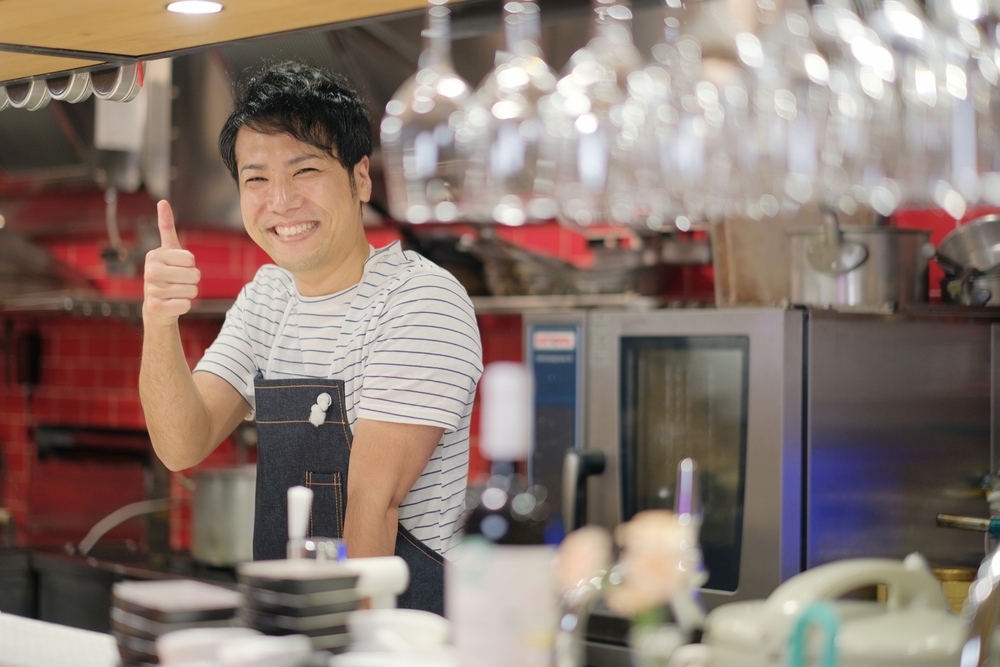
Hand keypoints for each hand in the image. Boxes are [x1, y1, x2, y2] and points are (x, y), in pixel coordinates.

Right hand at [143, 200, 200, 326]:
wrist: (158, 307)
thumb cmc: (167, 275)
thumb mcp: (169, 251)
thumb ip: (166, 228)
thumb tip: (162, 201)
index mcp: (154, 255)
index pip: (191, 259)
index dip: (190, 265)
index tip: (178, 268)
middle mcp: (150, 271)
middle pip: (194, 275)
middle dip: (192, 280)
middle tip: (178, 283)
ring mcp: (151, 290)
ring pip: (192, 290)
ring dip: (189, 294)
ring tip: (175, 293)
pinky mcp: (155, 307)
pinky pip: (186, 305)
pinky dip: (185, 306)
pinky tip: (173, 305)